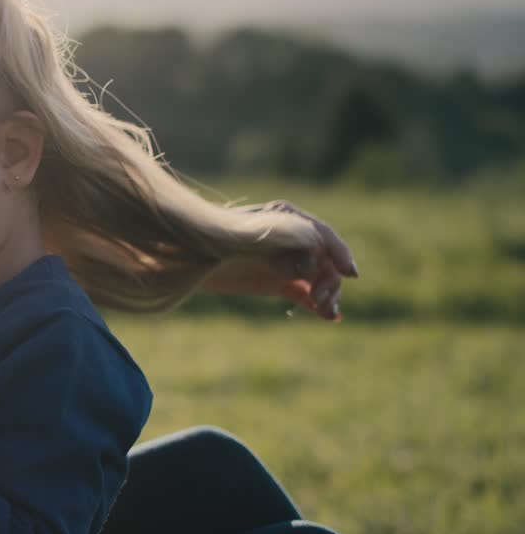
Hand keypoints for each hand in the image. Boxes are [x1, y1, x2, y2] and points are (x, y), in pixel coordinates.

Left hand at [205, 200, 358, 320]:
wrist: (185, 258)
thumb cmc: (208, 241)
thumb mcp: (239, 239)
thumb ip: (275, 247)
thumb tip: (309, 270)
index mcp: (283, 217)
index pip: (321, 234)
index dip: (338, 252)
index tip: (349, 273)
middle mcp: (290, 238)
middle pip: (325, 258)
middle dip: (329, 279)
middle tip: (319, 300)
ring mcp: (286, 261)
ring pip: (319, 278)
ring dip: (327, 294)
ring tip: (326, 311)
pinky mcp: (280, 282)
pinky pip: (306, 292)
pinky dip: (317, 303)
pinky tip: (329, 316)